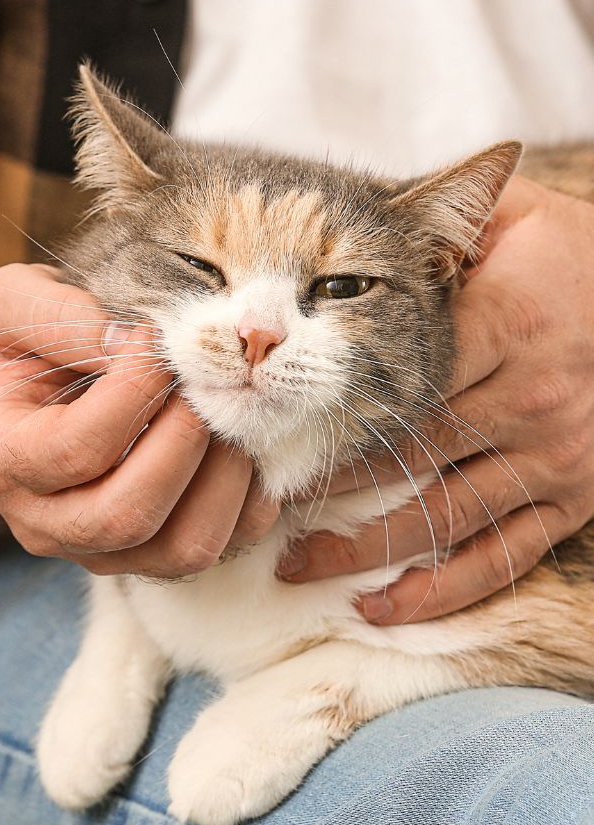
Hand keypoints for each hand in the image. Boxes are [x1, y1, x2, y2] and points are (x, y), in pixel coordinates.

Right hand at [0, 263, 278, 575]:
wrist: (33, 385)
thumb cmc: (25, 341)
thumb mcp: (14, 303)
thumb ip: (58, 314)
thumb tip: (130, 342)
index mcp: (1, 462)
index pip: (77, 449)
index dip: (133, 392)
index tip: (158, 337)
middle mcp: (44, 525)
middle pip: (127, 516)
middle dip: (183, 441)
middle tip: (203, 382)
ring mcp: (103, 552)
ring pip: (183, 549)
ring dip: (225, 477)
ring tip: (229, 412)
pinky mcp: (155, 558)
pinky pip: (223, 547)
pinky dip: (250, 499)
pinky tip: (243, 442)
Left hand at [278, 177, 593, 622]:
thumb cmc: (579, 256)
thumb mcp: (519, 216)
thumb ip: (443, 224)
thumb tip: (350, 225)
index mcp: (511, 324)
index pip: (404, 378)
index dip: (333, 412)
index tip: (273, 432)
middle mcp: (533, 398)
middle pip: (411, 454)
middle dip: (330, 485)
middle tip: (263, 505)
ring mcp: (556, 456)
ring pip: (447, 516)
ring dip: (367, 549)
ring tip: (299, 566)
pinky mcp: (574, 498)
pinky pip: (504, 557)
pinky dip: (443, 590)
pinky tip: (384, 607)